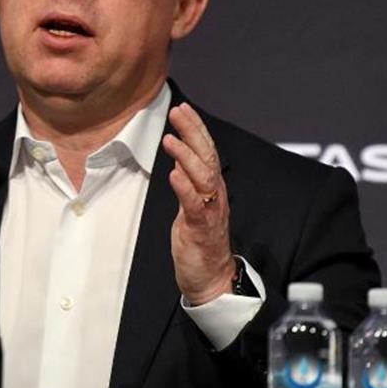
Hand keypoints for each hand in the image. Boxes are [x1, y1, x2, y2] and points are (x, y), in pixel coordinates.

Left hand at [162, 103, 236, 305]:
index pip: (206, 151)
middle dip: (193, 132)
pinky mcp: (201, 229)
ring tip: (171, 139)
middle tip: (179, 112)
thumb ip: (188, 182)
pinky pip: (195, 205)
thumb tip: (178, 160)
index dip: (196, 128)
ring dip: (187, 156)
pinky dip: (185, 188)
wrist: (211, 279)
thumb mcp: (192, 205)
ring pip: (204, 177)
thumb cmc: (200, 242)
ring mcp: (210, 211)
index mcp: (212, 187)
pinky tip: (173, 174)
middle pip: (208, 156)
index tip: (183, 109)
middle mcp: (215, 195)